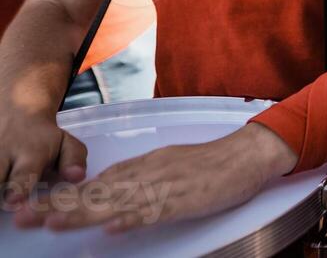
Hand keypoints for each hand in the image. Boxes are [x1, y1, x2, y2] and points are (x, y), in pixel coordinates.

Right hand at [0, 105, 86, 206]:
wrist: (16, 109)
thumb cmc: (43, 138)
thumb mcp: (65, 143)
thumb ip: (74, 160)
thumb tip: (77, 176)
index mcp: (30, 153)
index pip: (23, 174)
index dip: (17, 188)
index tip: (13, 199)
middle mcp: (3, 153)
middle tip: (5, 200)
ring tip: (0, 185)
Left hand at [12, 121, 296, 233]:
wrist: (247, 154)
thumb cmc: (210, 163)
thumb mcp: (167, 164)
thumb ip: (138, 176)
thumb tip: (107, 190)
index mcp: (141, 166)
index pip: (92, 184)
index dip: (59, 198)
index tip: (29, 207)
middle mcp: (146, 174)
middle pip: (95, 193)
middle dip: (58, 207)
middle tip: (24, 217)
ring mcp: (164, 186)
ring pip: (116, 202)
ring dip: (83, 214)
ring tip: (53, 224)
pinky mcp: (184, 198)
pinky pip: (155, 210)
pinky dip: (132, 218)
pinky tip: (112, 227)